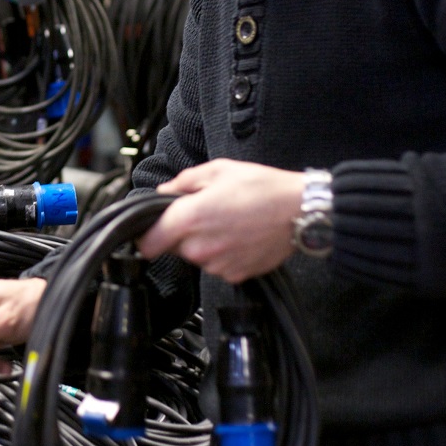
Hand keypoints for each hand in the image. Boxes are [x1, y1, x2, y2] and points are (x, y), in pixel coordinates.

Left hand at [135, 159, 303, 282]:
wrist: (299, 212)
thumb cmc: (262, 188)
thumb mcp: (217, 170)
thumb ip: (183, 182)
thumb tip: (163, 192)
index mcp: (189, 218)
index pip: (147, 243)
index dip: (145, 235)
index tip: (150, 229)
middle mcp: (199, 247)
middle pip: (172, 247)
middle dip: (180, 233)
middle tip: (204, 214)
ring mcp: (217, 264)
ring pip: (195, 256)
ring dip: (203, 243)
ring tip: (228, 222)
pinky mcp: (234, 275)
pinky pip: (216, 265)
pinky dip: (222, 253)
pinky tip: (239, 236)